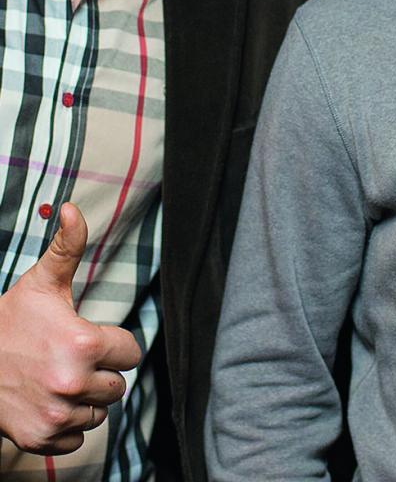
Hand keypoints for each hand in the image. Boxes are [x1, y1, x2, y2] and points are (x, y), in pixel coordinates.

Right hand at [0, 202, 140, 454]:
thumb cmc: (10, 320)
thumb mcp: (42, 282)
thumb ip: (67, 246)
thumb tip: (71, 208)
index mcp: (83, 345)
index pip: (131, 353)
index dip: (113, 344)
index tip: (90, 338)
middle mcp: (73, 384)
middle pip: (118, 385)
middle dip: (100, 372)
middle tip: (71, 358)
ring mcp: (57, 416)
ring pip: (100, 412)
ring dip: (85, 398)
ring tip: (59, 377)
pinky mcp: (42, 439)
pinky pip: (78, 438)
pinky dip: (68, 424)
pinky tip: (50, 400)